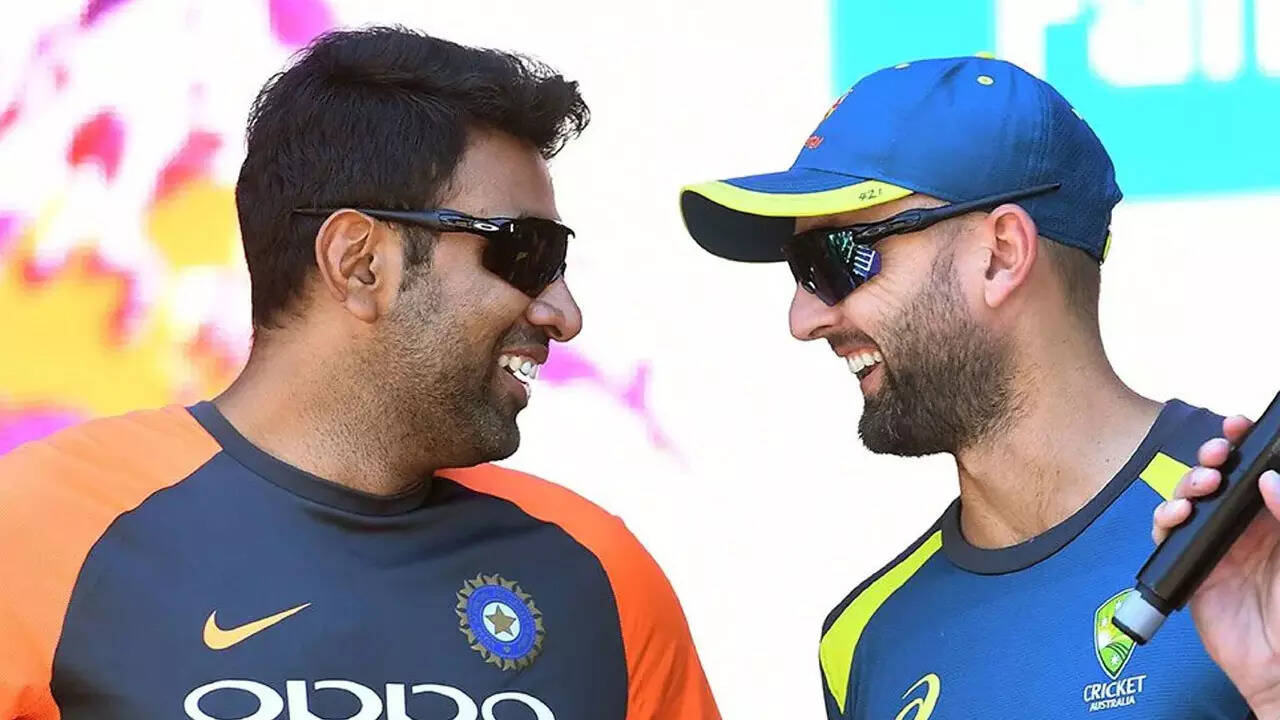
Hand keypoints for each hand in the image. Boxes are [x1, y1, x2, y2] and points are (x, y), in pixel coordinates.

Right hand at [1152, 415, 1279, 717]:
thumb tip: (1268, 480)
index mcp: (1275, 519)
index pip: (1255, 472)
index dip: (1243, 445)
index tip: (1237, 426)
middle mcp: (1245, 528)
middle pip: (1217, 479)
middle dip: (1210, 458)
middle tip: (1216, 453)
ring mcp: (1216, 547)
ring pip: (1188, 500)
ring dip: (1187, 485)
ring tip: (1200, 487)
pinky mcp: (1190, 569)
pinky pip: (1167, 536)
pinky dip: (1165, 519)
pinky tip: (1177, 515)